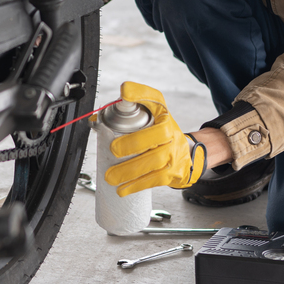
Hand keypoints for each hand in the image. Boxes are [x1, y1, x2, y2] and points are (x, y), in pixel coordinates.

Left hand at [104, 81, 206, 195]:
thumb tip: (95, 120)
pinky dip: (138, 185)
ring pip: (155, 161)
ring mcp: (174, 153)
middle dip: (134, 143)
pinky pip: (156, 179)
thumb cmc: (162, 134)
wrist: (188, 154)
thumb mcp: (150, 117)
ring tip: (111, 177)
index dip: (140, 94)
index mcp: (163, 114)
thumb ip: (125, 114)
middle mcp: (172, 131)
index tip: (125, 94)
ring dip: (131, 170)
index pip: (154, 99)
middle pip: (158, 135)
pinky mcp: (173, 172)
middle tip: (113, 149)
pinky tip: (123, 190)